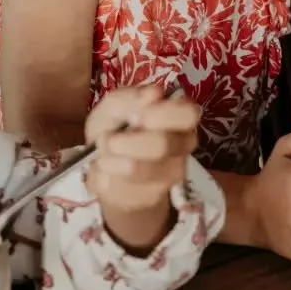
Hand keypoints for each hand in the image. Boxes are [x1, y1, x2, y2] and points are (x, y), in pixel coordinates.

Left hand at [86, 85, 199, 250]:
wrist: (110, 168)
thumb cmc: (116, 128)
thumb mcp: (114, 107)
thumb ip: (130, 97)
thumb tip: (154, 93)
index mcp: (179, 117)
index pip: (187, 114)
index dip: (163, 114)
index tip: (136, 117)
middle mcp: (182, 145)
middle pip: (164, 145)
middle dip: (130, 141)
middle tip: (109, 139)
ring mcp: (170, 174)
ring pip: (141, 170)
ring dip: (112, 159)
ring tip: (102, 152)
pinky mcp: (151, 196)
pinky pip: (125, 188)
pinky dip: (107, 176)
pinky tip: (106, 168)